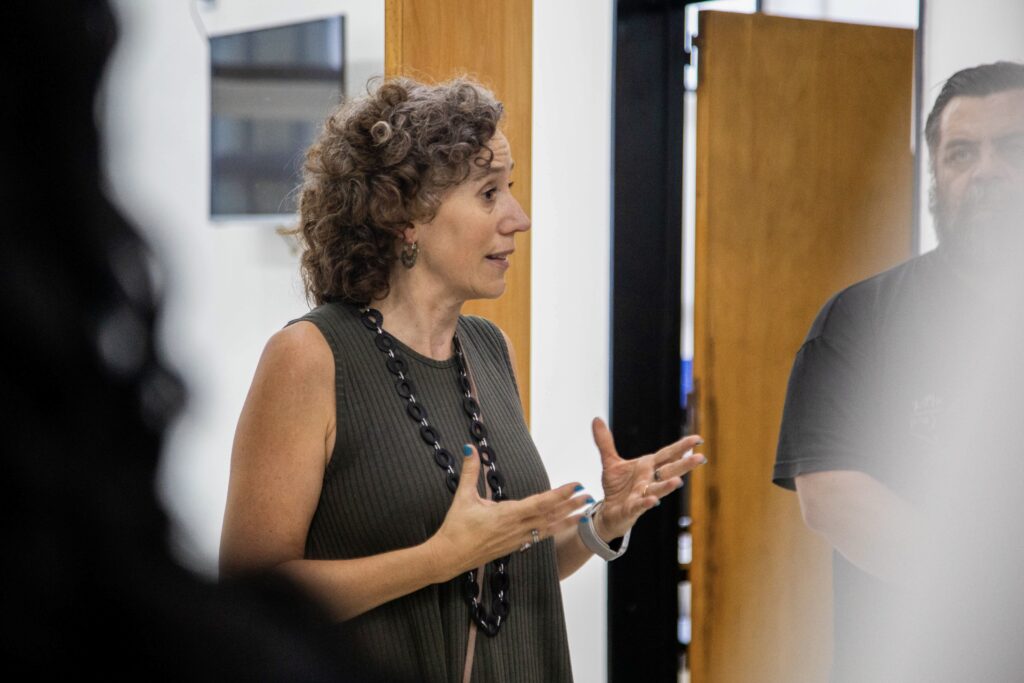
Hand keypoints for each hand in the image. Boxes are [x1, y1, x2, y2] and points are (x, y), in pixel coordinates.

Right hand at [427, 445, 591, 577]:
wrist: (449, 557)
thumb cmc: (456, 527)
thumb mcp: (463, 496)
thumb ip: (470, 471)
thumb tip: (469, 448)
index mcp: (508, 514)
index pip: (541, 502)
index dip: (560, 494)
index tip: (575, 485)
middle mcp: (517, 528)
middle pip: (550, 516)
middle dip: (570, 506)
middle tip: (588, 497)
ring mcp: (517, 540)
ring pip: (548, 529)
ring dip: (566, 520)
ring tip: (582, 514)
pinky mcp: (514, 547)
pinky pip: (539, 538)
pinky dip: (552, 531)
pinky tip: (559, 528)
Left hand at [590, 417, 705, 541]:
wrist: (608, 512)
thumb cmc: (616, 487)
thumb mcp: (610, 461)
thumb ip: (605, 442)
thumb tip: (596, 419)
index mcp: (647, 467)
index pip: (667, 455)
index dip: (682, 447)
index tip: (697, 439)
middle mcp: (649, 480)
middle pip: (669, 471)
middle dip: (684, 465)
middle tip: (701, 458)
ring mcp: (642, 495)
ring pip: (658, 490)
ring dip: (667, 486)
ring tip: (678, 482)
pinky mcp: (632, 508)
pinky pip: (640, 505)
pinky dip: (646, 502)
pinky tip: (653, 501)